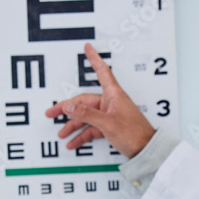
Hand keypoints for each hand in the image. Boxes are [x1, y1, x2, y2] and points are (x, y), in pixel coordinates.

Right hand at [45, 43, 155, 157]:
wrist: (146, 150)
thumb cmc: (135, 134)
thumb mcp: (108, 123)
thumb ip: (87, 114)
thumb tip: (70, 106)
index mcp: (114, 95)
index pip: (102, 71)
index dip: (94, 58)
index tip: (88, 48)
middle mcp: (111, 102)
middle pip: (84, 101)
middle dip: (67, 109)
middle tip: (53, 112)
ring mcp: (110, 115)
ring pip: (86, 117)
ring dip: (73, 125)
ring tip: (63, 132)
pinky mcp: (110, 127)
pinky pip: (91, 128)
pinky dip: (82, 135)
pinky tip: (74, 142)